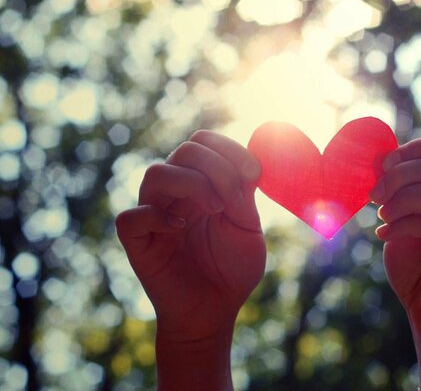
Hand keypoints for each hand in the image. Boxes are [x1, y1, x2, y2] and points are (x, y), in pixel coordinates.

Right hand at [115, 131, 264, 389]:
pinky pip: (132, 216)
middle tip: (232, 200)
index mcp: (202, 184)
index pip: (204, 142)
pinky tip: (180, 229)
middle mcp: (175, 193)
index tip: (254, 175)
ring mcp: (154, 214)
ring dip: (192, 185)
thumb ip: (243, 194)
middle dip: (216, 167)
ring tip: (215, 210)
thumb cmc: (232, 269)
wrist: (216, 311)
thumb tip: (248, 161)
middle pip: (184, 150)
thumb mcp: (247, 227)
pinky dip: (158, 217)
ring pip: (156, 174)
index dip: (229, 149)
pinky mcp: (137, 241)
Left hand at [370, 135, 420, 389]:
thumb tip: (379, 158)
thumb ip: (399, 188)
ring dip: (405, 199)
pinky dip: (406, 225)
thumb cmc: (415, 261)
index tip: (383, 166)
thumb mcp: (402, 215)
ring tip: (381, 216)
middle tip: (374, 195)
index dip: (415, 149)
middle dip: (402, 176)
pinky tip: (384, 235)